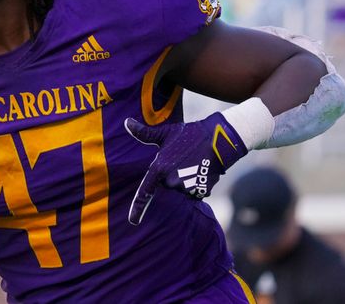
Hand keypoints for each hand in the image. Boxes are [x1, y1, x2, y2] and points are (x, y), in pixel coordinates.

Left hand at [125, 113, 246, 224]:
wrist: (218, 139)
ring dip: (187, 179)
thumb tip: (126, 122)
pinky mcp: (202, 190)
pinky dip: (198, 184)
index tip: (132, 221)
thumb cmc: (189, 134)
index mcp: (159, 168)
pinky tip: (203, 169)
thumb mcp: (165, 133)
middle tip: (183, 158)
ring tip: (194, 162)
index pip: (145, 192)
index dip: (138, 208)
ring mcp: (187, 187)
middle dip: (173, 174)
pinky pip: (196, 192)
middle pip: (167, 185)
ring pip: (182, 189)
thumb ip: (144, 133)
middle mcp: (172, 181)